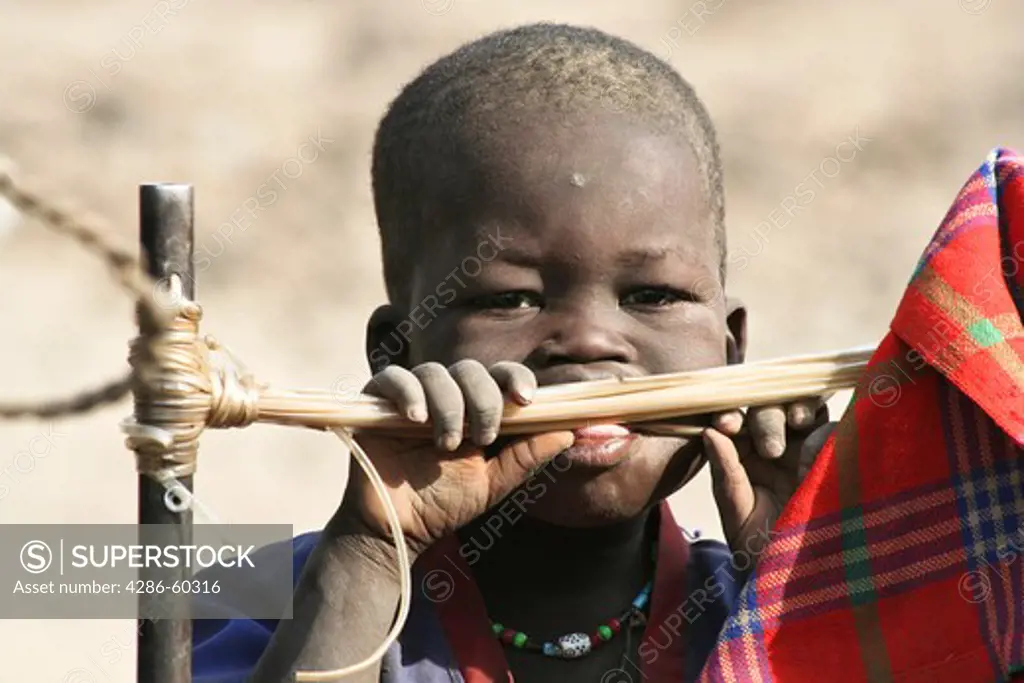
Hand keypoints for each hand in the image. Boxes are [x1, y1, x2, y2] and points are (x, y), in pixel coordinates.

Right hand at [340, 360, 572, 556]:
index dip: (515, 378)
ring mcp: (412, 397)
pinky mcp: (376, 403)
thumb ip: (526, 457)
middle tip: (483, 437)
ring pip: (434, 372)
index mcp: (476, 409)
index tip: (526, 398)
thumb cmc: (444, 504)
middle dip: (483, 399)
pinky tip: (416, 419)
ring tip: (447, 444)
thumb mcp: (493, 483)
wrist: (397, 529)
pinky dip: (407, 393)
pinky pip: (393, 378)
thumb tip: (569, 432)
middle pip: (470, 369)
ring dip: (448, 405)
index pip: (500, 376)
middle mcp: (446, 396)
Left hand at [705, 399, 835, 553]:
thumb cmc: (765, 554)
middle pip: (768, 409)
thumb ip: (726, 473)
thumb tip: (709, 432)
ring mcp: (807, 448)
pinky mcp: (838, 456)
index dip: (730, 416)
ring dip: (799, 408)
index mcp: (744, 456)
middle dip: (766, 418)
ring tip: (798, 422)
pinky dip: (827, 428)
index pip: (735, 423)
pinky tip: (821, 443)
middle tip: (771, 448)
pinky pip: (835, 429)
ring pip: (803, 409)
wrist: (808, 582)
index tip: (726, 425)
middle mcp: (775, 446)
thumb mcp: (739, 516)